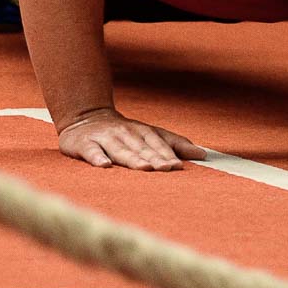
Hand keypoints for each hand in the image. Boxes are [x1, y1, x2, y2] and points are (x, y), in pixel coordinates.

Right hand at [58, 108, 206, 170]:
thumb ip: (175, 144)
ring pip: (120, 149)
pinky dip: (98, 158)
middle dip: (154, 158)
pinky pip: (92, 151)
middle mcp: (125, 133)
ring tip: (144, 168)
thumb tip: (203, 155)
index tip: (178, 166)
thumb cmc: (125, 133)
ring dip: (132, 159)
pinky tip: (105, 166)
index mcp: (142, 132)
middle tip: (166, 169)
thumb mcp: (150, 135)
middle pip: (141, 148)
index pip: (157, 143)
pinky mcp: (84, 144)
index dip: (167, 154)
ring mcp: (104, 138)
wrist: (85, 117)